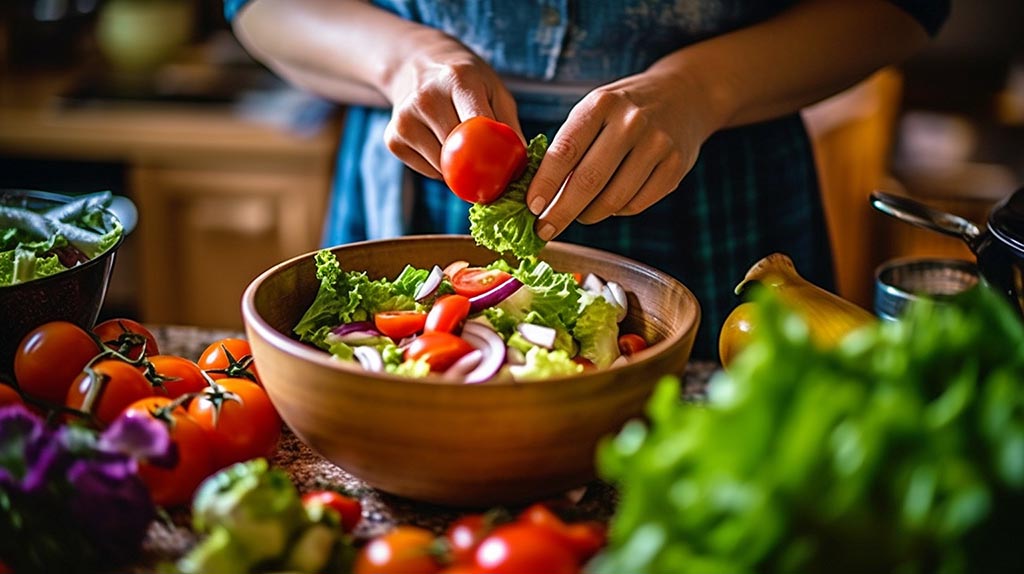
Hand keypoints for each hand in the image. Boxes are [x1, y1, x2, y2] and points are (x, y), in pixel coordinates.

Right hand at [382, 33, 521, 178]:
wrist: (416, 64)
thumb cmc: (465, 80)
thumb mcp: (493, 89)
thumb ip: (509, 124)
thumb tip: (521, 164)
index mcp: (457, 79)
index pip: (478, 127)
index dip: (493, 153)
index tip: (505, 169)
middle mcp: (426, 98)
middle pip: (459, 152)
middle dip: (477, 164)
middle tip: (489, 164)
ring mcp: (405, 119)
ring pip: (441, 166)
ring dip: (458, 169)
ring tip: (461, 148)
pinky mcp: (393, 138)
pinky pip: (426, 171)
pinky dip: (440, 169)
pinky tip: (441, 147)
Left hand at [525, 70, 718, 239]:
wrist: (683, 95)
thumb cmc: (626, 109)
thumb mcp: (595, 111)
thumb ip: (570, 146)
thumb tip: (540, 195)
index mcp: (601, 105)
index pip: (565, 151)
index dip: (545, 184)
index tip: (531, 208)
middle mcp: (631, 122)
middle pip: (588, 181)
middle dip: (561, 212)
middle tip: (544, 230)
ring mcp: (657, 145)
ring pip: (613, 200)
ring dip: (589, 215)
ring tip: (579, 213)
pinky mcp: (675, 167)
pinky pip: (636, 204)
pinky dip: (617, 210)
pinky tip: (611, 201)